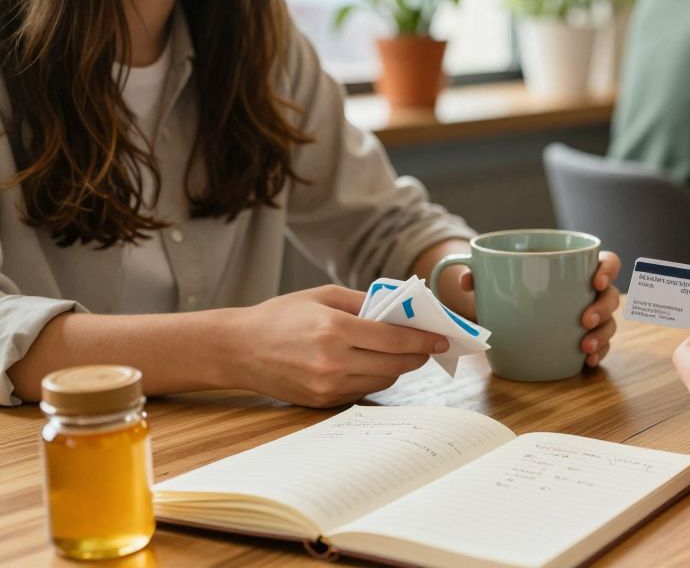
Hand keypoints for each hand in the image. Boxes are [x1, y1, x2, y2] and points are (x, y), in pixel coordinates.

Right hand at [229, 286, 448, 407]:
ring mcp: (327, 386)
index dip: (423, 340)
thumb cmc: (281, 316)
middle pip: (395, 364)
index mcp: (334, 330)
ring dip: (397, 367)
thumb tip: (403, 311)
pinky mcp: (321, 402)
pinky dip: (374, 377)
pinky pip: (363, 391)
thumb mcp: (323, 296)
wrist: (238, 349)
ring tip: (400, 352)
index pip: (394, 340)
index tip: (441, 338)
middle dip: (417, 356)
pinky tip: (371, 363)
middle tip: (427, 346)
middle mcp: (332, 362)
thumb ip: (365, 302)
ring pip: (383, 381)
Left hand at [457, 250, 621, 367]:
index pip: (606, 261)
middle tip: (584, 320)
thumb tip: (467, 279)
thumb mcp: (496, 280)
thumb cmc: (511, 287)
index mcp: (576, 269)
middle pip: (611, 295)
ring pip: (610, 323)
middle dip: (603, 308)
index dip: (608, 269)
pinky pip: (602, 346)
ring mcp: (592, 317)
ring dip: (602, 335)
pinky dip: (598, 353)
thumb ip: (481, 275)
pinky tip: (588, 360)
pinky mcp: (586, 339)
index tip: (595, 280)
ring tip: (585, 346)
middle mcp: (589, 292)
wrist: (509, 311)